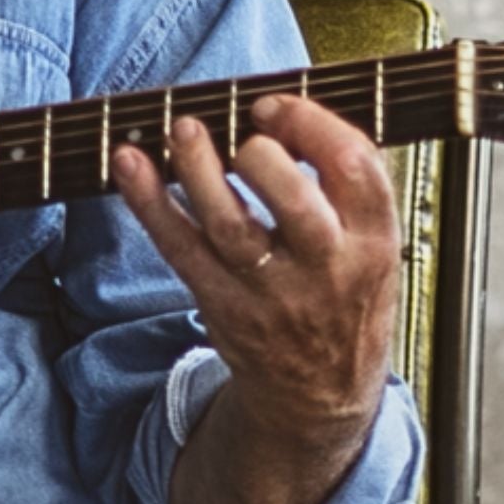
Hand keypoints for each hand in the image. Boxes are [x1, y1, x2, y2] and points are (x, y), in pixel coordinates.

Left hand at [111, 91, 399, 503]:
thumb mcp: (373, 248)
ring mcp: (272, 294)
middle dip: (262, 155)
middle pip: (295, 203)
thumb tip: (281, 109)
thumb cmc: (342, 299)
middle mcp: (327, 269)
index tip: (275, 106)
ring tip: (181, 128)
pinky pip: (180, 250)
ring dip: (198, 170)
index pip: (357, 170)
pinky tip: (129, 164)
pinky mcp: (223, 307)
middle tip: (241, 129)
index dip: (313, 125)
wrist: (320, 397)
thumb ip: (344, 188)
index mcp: (374, 242)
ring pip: (230, 226)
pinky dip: (150, 203)